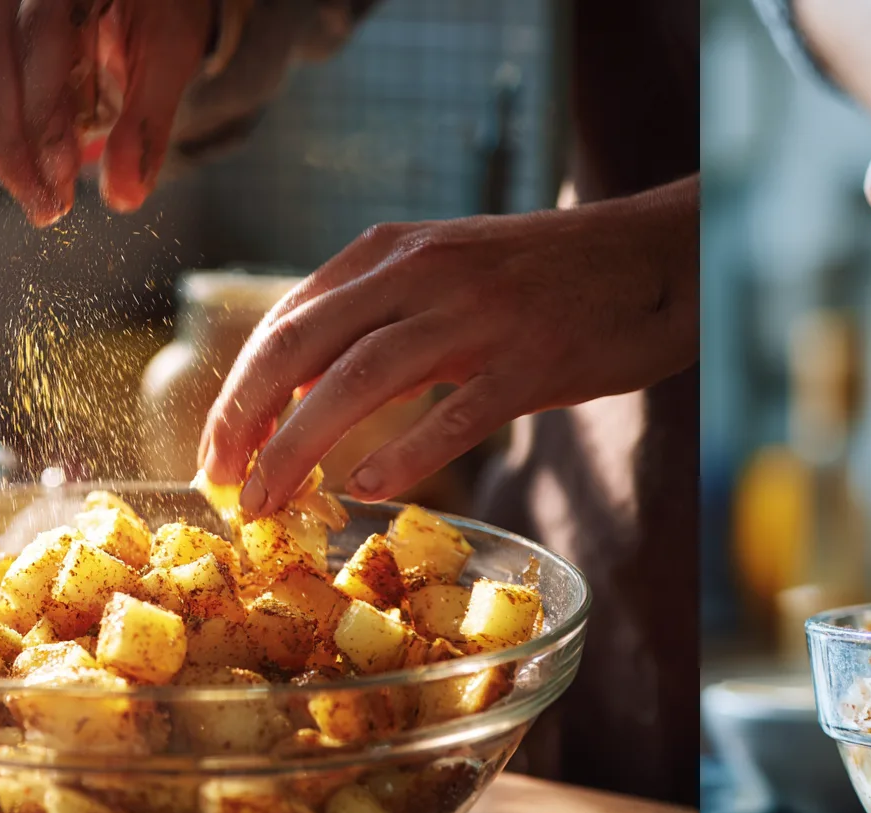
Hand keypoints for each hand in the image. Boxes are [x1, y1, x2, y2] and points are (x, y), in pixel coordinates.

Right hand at [0, 0, 213, 225]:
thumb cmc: (156, 5)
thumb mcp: (168, 52)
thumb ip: (145, 122)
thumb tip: (124, 198)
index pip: (37, 43)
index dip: (42, 123)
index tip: (59, 188)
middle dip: (13, 145)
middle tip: (43, 208)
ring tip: (28, 193)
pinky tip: (8, 161)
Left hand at [201, 178, 699, 517]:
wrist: (654, 258)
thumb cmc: (549, 282)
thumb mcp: (448, 277)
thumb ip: (380, 321)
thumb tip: (306, 394)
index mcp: (392, 252)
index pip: (287, 322)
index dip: (238, 391)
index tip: (216, 452)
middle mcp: (422, 273)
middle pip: (302, 346)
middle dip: (247, 420)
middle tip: (222, 485)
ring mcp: (478, 316)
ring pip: (360, 380)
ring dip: (303, 446)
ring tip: (272, 501)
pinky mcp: (532, 362)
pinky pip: (455, 412)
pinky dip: (405, 452)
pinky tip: (368, 490)